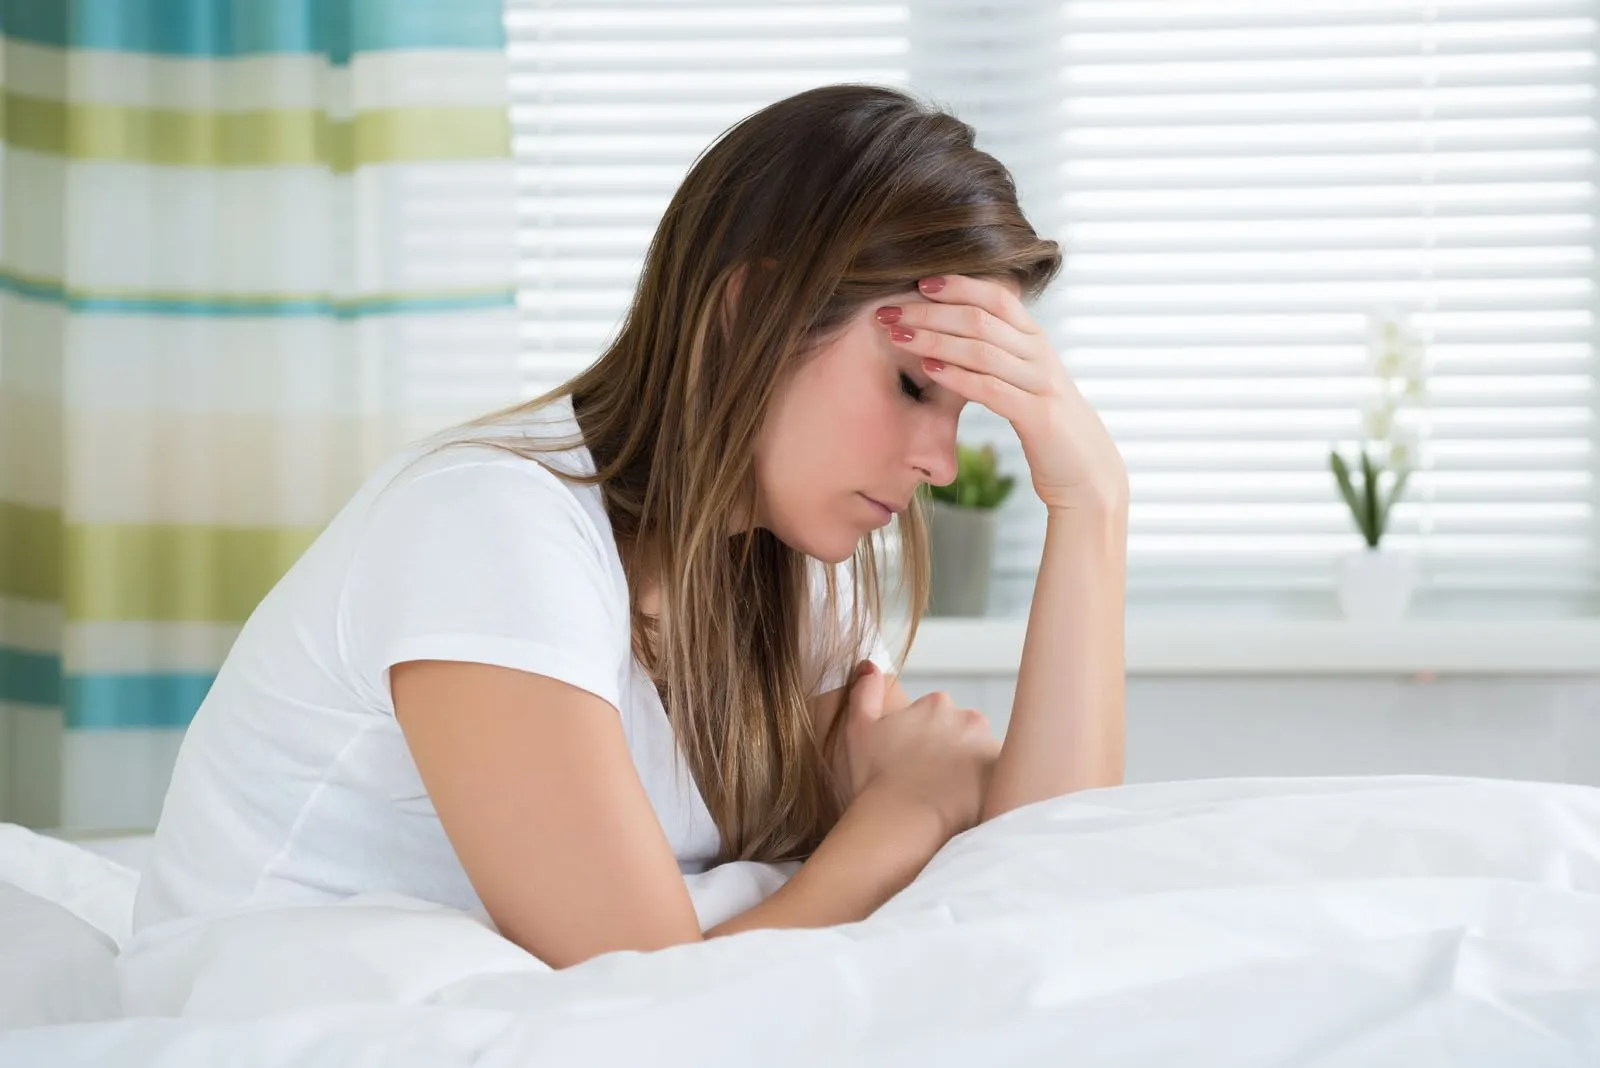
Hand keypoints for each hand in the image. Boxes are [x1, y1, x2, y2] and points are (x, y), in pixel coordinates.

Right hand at [833, 661, 1000, 838]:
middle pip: (966, 734)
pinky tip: (968, 807)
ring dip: (973, 772)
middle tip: (934, 783)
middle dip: (954, 753)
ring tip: (950, 800)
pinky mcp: (1004, 777)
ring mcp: (989, 746)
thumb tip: (870, 665)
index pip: (940, 717)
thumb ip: (865, 691)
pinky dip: (989, 790)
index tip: (916, 763)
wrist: (900, 821)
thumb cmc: (876, 778)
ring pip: (985, 757)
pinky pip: (1001, 781)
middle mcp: (968, 718)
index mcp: (936, 704)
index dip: (927, 742)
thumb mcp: (859, 729)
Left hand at [881, 275, 1127, 512]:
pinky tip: (928, 371)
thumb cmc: (1047, 426)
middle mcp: (1040, 355)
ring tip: (898, 336)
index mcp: (1036, 341)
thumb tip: (957, 334)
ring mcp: (1042, 384)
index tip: (920, 282)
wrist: (1088, 473)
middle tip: (890, 311)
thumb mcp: (1025, 382)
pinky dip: (957, 377)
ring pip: (982, 349)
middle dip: (931, 312)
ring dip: (934, 339)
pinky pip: (992, 389)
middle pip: (981, 318)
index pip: (996, 297)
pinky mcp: (1039, 417)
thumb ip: (1000, 356)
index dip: (959, 285)